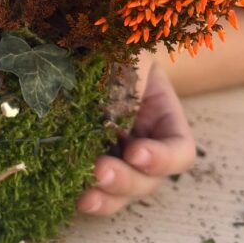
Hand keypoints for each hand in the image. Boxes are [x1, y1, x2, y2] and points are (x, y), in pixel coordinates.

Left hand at [77, 54, 195, 215]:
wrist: (73, 44)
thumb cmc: (108, 46)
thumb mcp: (125, 55)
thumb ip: (126, 80)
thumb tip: (110, 114)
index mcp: (162, 119)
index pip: (179, 150)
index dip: (163, 158)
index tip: (135, 152)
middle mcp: (141, 145)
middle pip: (147, 180)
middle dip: (126, 181)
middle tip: (101, 171)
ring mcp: (112, 158)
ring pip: (118, 194)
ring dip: (104, 198)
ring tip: (83, 196)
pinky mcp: (82, 163)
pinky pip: (85, 187)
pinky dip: (76, 193)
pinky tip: (63, 191)